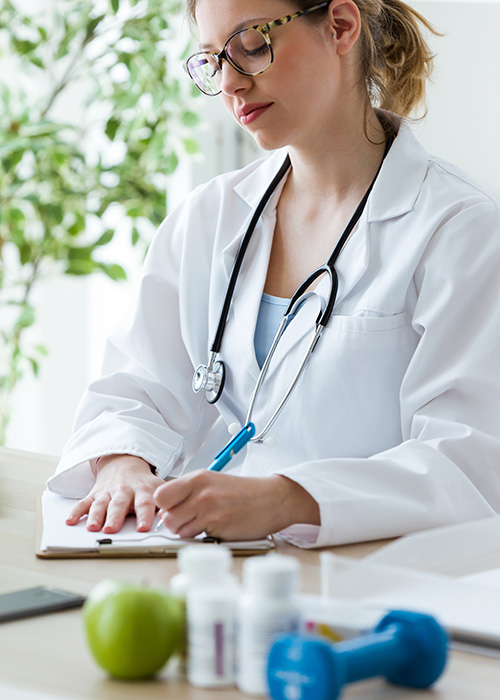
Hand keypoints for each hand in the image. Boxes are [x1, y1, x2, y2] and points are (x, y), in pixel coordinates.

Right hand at [66, 455, 163, 532]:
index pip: (144, 504)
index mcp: (142, 490)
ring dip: (96, 516)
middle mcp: (124, 491)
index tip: (143, 528)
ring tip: (92, 528)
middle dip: (115, 517)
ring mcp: (108, 492)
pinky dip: (76, 511)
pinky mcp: (95, 494)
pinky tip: (70, 521)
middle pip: (119, 505)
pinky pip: (84, 502)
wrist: (125, 463)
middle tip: (111, 530)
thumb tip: (174, 518)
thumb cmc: (144, 483)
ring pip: (100, 505)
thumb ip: (166, 503)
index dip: (144, 516)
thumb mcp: (158, 488)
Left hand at [153, 470, 319, 540]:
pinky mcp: (219, 527)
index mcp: (197, 478)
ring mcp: (209, 510)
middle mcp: (201, 492)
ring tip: (205, 523)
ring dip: (188, 531)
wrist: (273, 499)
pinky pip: (197, 538)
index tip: (172, 509)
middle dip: (175, 523)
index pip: (161, 495)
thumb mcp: (213, 482)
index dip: (164, 506)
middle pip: (167, 517)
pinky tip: (216, 527)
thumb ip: (188, 492)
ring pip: (179, 530)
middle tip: (190, 520)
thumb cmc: (244, 492)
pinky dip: (202, 536)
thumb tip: (164, 510)